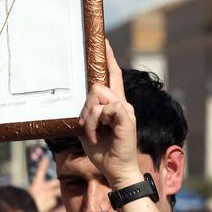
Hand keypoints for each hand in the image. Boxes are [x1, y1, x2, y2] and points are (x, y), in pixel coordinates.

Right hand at [28, 155, 60, 211]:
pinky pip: (52, 202)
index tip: (46, 157)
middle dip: (59, 182)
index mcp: (36, 184)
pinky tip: (43, 207)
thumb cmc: (25, 202)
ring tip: (45, 199)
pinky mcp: (52, 201)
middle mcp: (44, 187)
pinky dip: (49, 204)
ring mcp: (49, 194)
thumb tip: (46, 192)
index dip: (43, 164)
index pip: (40, 171)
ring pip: (56, 193)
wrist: (26, 211)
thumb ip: (37, 191)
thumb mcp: (29, 194)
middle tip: (59, 181)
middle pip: (55, 182)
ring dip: (54, 195)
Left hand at [77, 41, 141, 186]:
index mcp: (114, 104)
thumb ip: (87, 112)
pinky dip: (95, 122)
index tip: (103, 41)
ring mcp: (126, 109)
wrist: (115, 170)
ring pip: (97, 96)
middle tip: (87, 125)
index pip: (112, 75)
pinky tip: (99, 134)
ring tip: (93, 132)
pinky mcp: (127, 117)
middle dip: (86, 105)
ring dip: (89, 117)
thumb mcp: (87, 128)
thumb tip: (84, 102)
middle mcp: (123, 103)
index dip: (108, 58)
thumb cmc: (101, 151)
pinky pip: (104, 108)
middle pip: (98, 84)